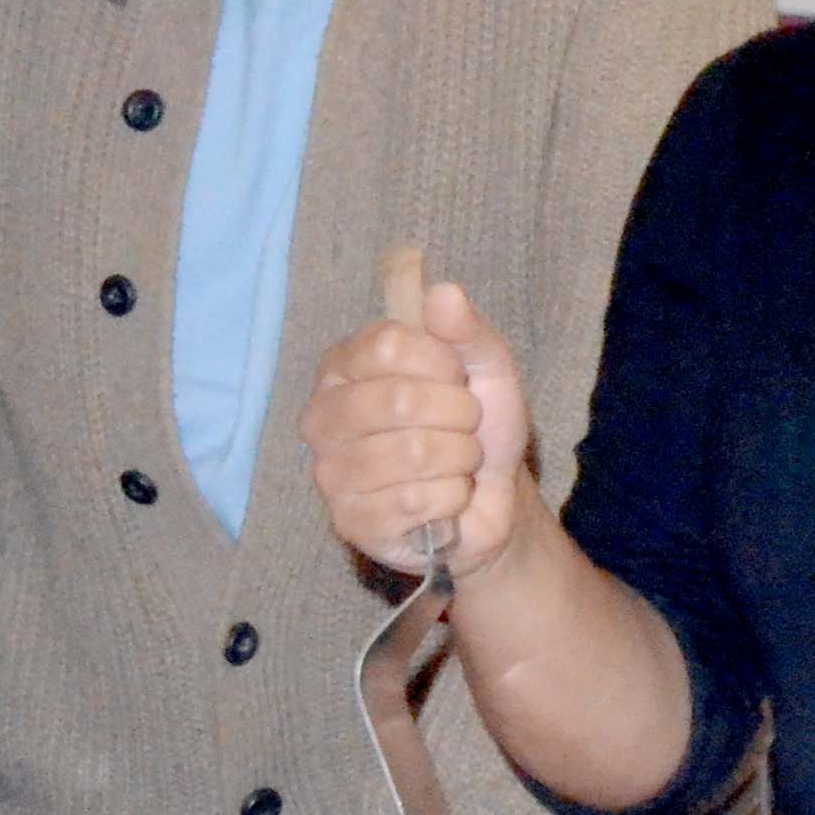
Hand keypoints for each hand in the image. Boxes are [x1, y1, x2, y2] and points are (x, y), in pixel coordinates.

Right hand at [303, 281, 530, 575]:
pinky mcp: (349, 521)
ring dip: (460, 458)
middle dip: (459, 414)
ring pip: (413, 453)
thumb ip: (466, 330)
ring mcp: (329, 473)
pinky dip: (452, 497)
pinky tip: (445, 497)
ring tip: (457, 461)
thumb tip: (443, 292)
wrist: (492, 498)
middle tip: (466, 425)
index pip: (390, 344)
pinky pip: (416, 501)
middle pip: (399, 400)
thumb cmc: (478, 425)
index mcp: (344, 365)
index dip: (442, 362)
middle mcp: (322, 415)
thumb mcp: (487, 367)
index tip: (458, 376)